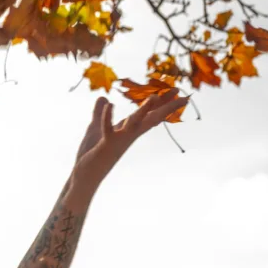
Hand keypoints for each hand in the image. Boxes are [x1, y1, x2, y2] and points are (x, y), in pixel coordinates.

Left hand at [72, 89, 189, 187]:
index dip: (163, 102)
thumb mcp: (95, 129)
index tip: (178, 91)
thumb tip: (102, 98)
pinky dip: (107, 117)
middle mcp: (128, 135)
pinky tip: (109, 105)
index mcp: (128, 130)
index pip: (149, 114)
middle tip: (183, 95)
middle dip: (166, 107)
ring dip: (142, 111)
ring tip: (154, 96)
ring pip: (134, 124)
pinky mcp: (105, 145)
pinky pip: (107, 130)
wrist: (85, 176)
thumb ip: (98, 114)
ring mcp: (118, 140)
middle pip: (150, 118)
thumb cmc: (92, 154)